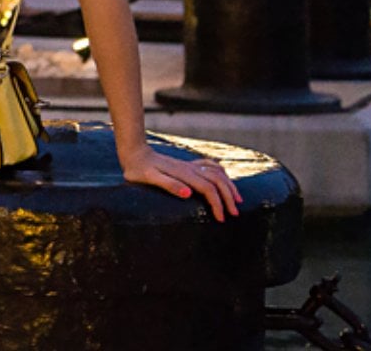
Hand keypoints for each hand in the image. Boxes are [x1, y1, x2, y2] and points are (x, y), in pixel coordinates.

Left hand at [120, 145, 242, 220]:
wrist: (133, 152)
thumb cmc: (138, 169)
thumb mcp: (149, 178)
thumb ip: (169, 184)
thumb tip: (188, 193)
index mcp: (184, 174)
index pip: (208, 190)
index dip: (217, 204)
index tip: (220, 219)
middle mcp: (190, 168)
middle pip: (218, 181)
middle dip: (229, 198)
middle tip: (235, 214)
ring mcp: (189, 165)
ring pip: (217, 173)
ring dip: (229, 186)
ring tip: (237, 200)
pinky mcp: (186, 165)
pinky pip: (209, 166)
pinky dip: (221, 173)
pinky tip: (224, 178)